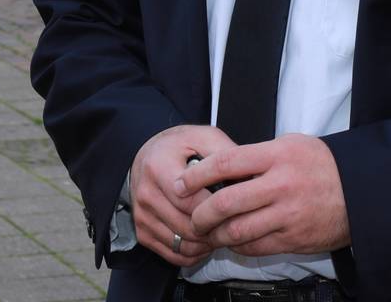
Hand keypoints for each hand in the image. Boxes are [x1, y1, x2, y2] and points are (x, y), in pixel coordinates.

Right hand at [130, 124, 233, 267]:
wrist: (146, 154)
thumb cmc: (180, 145)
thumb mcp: (202, 136)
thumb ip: (223, 151)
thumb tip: (248, 173)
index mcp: (158, 167)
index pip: (189, 201)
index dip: (216, 207)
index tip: (235, 205)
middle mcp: (146, 195)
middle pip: (186, 226)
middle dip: (214, 227)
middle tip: (235, 222)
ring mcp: (142, 217)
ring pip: (182, 244)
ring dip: (207, 243)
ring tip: (224, 230)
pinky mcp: (143, 233)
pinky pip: (173, 255)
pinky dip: (194, 253)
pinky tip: (208, 240)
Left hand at [180, 133, 350, 257]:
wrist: (357, 190)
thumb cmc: (321, 164)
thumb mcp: (291, 145)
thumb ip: (258, 156)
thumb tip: (220, 168)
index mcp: (278, 155)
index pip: (228, 162)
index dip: (199, 174)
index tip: (183, 182)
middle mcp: (281, 184)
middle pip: (226, 202)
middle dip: (201, 213)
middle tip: (192, 215)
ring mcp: (287, 214)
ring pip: (236, 230)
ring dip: (215, 234)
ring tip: (207, 232)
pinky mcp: (292, 239)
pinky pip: (254, 247)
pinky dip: (237, 246)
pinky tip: (232, 240)